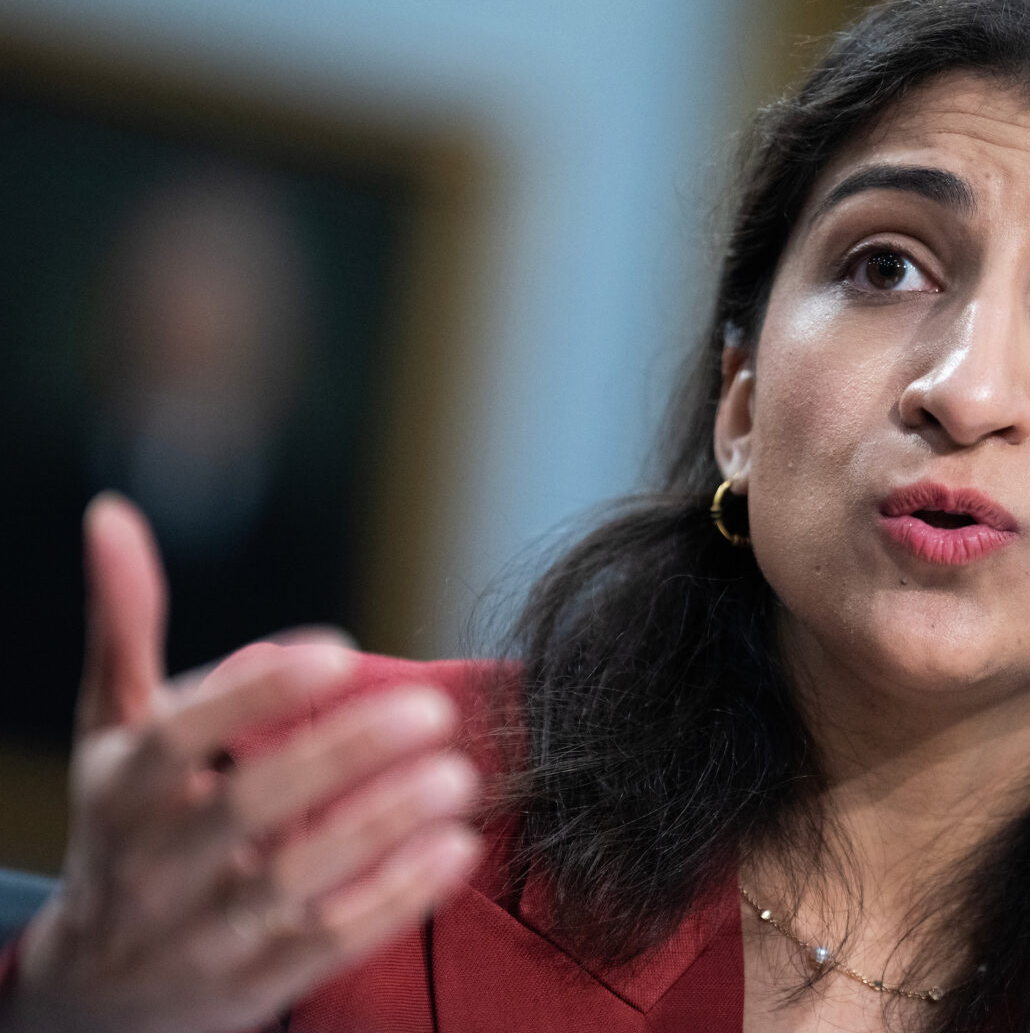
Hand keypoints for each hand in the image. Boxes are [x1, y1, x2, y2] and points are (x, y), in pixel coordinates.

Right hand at [1, 494, 481, 1032]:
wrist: (98, 986)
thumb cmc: (127, 821)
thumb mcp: (113, 729)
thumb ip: (126, 627)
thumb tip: (112, 516)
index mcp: (121, 785)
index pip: (179, 736)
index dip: (255, 695)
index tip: (339, 650)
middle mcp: (153, 862)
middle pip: (248, 807)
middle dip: (341, 757)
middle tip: (432, 710)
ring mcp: (202, 931)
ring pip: (294, 880)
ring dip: (381, 827)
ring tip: (458, 778)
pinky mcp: (254, 981)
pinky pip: (329, 942)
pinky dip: (395, 899)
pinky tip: (459, 850)